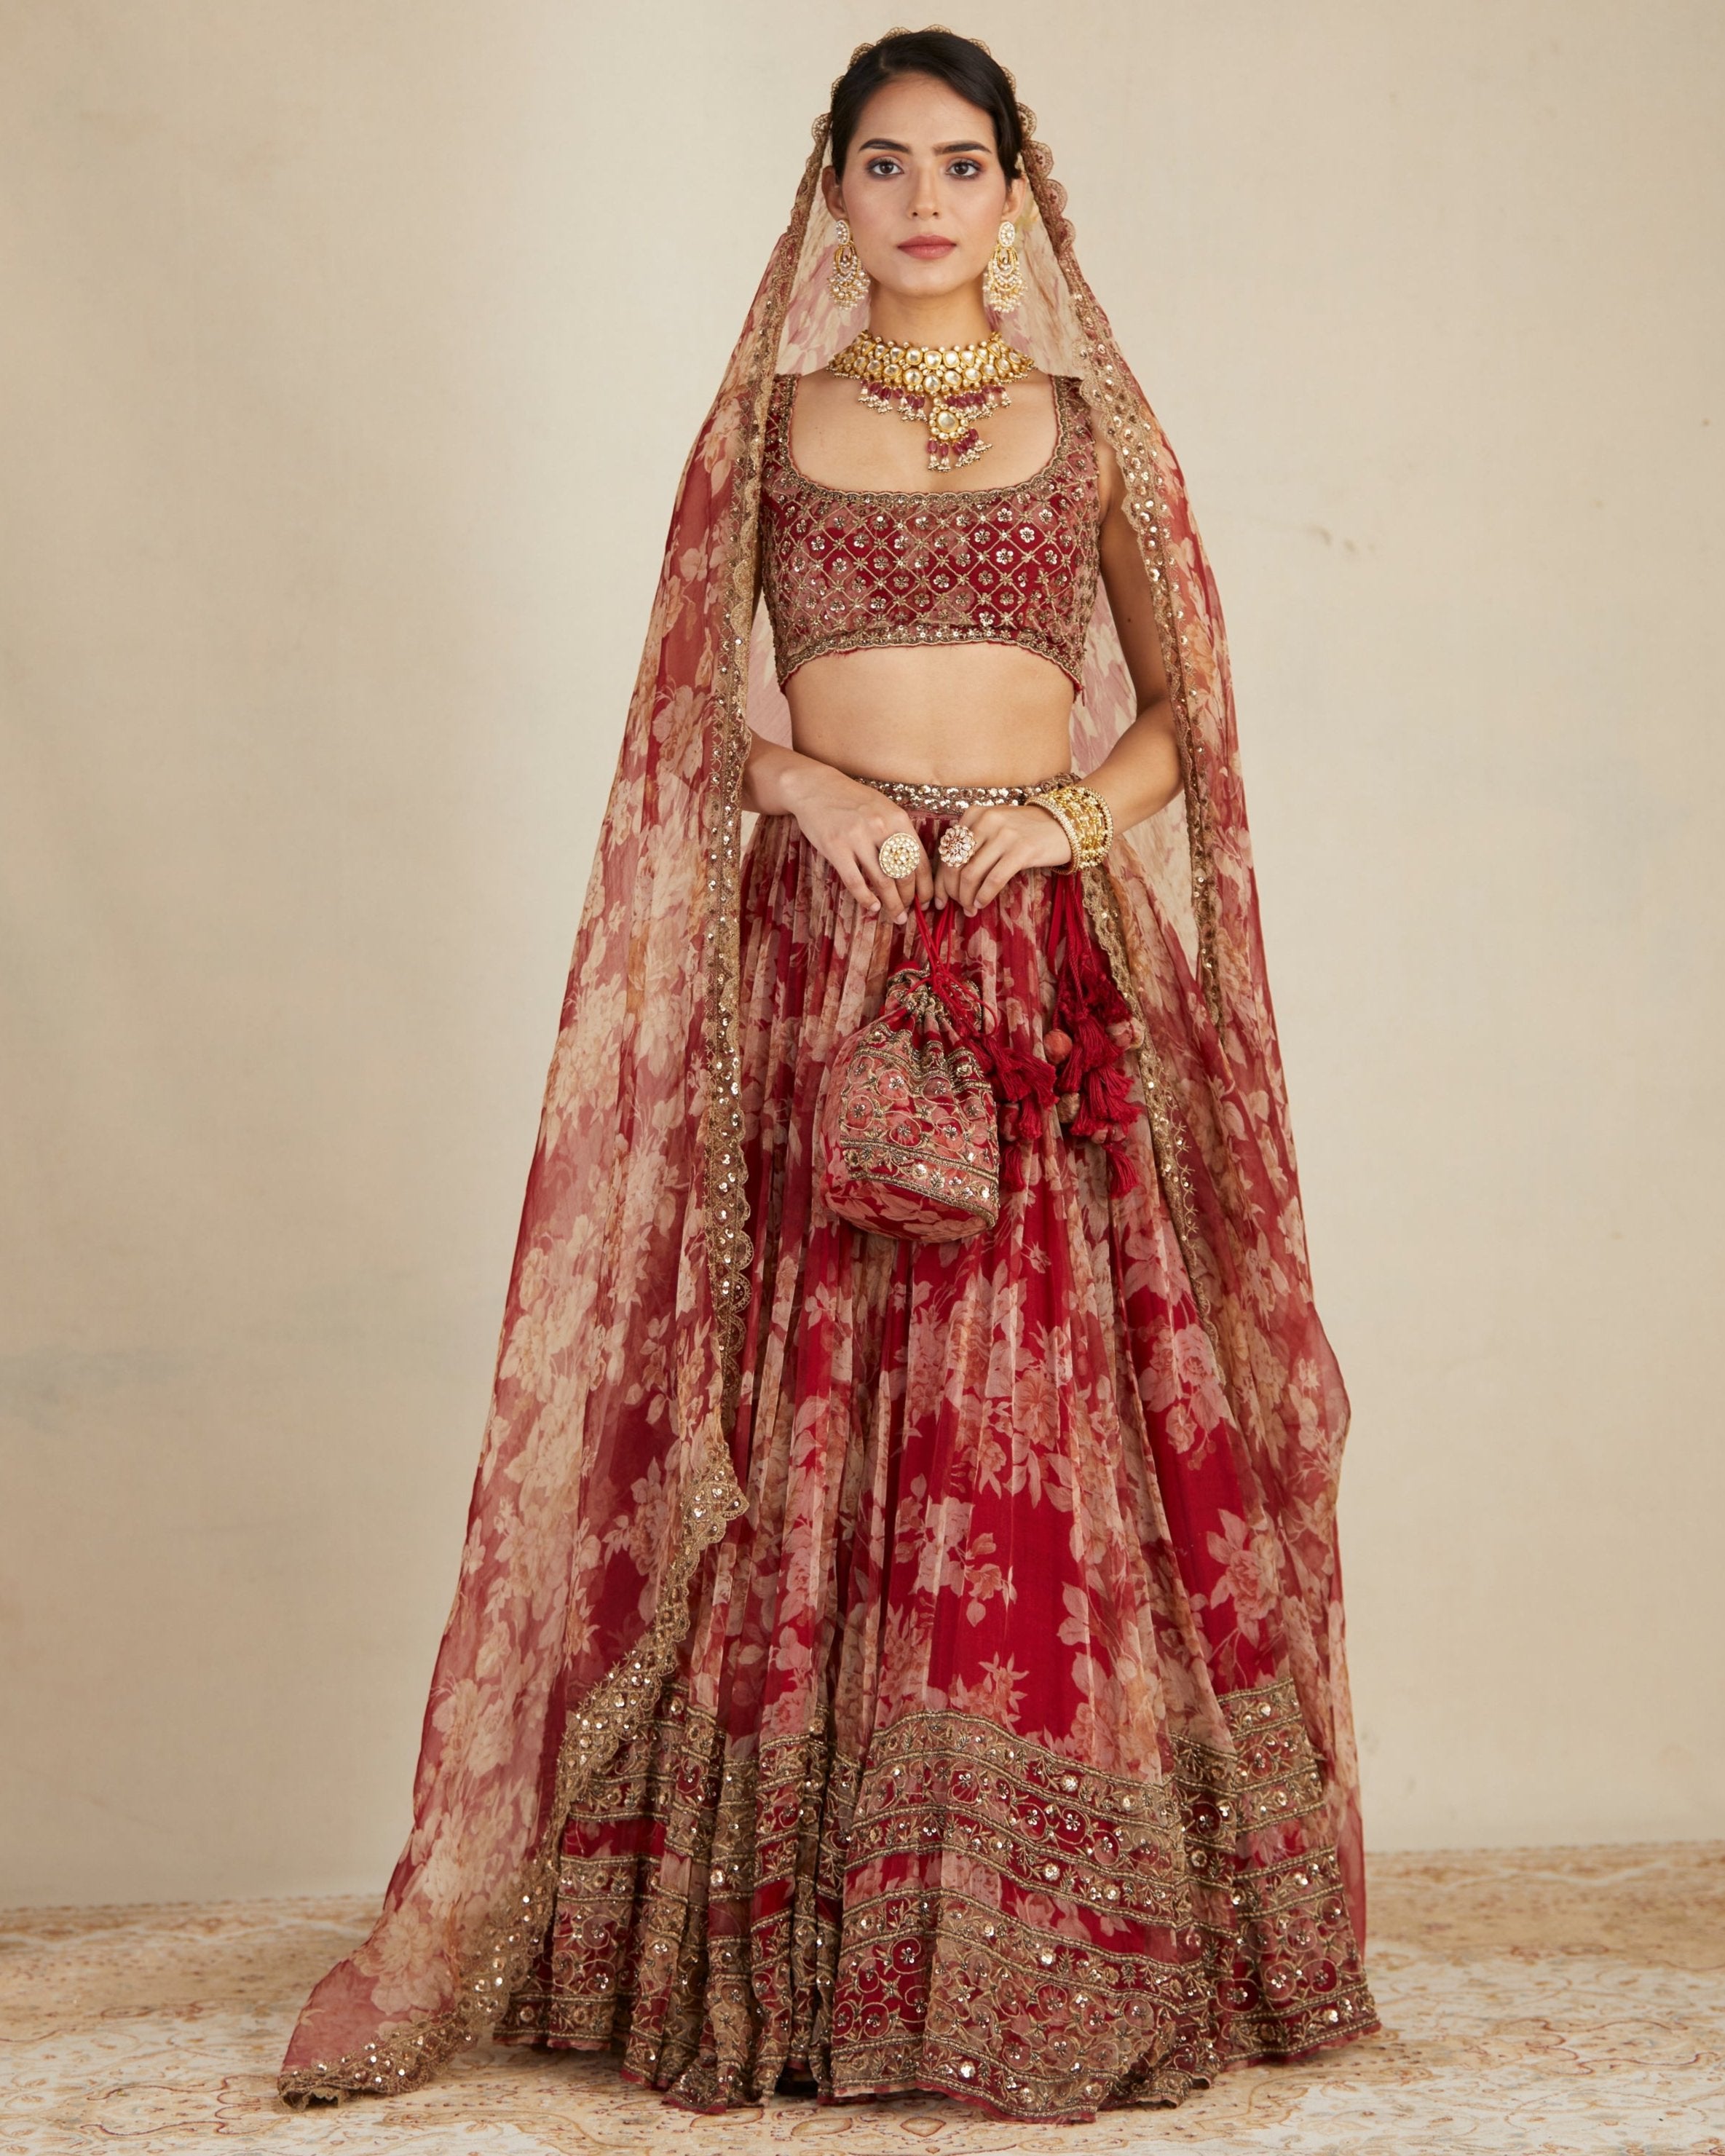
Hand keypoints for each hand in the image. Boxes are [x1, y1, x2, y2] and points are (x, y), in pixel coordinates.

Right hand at [782, 764, 932, 924]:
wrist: (814, 787)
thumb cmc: (851, 800)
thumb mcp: (882, 808)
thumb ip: (898, 833)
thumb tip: (912, 869)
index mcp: (898, 818)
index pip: (920, 859)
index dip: (925, 886)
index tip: (926, 902)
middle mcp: (881, 827)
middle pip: (904, 873)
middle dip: (909, 899)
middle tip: (909, 913)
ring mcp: (857, 837)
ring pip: (882, 881)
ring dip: (891, 904)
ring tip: (895, 916)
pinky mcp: (835, 847)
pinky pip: (855, 881)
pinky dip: (866, 898)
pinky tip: (872, 906)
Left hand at [934, 800, 1073, 912]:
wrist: (1064, 823)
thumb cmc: (1026, 829)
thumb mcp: (994, 826)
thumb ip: (973, 843)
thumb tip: (949, 878)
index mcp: (974, 813)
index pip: (947, 850)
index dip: (940, 879)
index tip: (939, 898)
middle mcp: (986, 820)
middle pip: (954, 864)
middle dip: (951, 890)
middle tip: (956, 905)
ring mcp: (1004, 835)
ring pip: (971, 874)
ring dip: (966, 897)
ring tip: (970, 908)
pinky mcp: (1022, 850)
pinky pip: (993, 879)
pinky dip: (984, 895)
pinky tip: (982, 903)